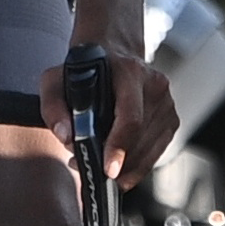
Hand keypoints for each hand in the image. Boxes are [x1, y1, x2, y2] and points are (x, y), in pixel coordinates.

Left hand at [52, 37, 178, 185]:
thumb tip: (65, 136)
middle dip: (116, 163)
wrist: (112, 55)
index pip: (130, 118)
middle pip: (140, 140)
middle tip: (89, 169)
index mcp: (130, 73)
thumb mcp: (55, 80)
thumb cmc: (85, 69)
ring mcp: (166, 104)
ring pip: (150, 151)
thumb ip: (53, 107)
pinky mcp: (171, 119)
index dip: (119, 147)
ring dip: (125, 168)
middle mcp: (154, 86)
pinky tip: (119, 162)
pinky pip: (156, 152)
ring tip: (99, 164)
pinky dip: (137, 164)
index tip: (109, 170)